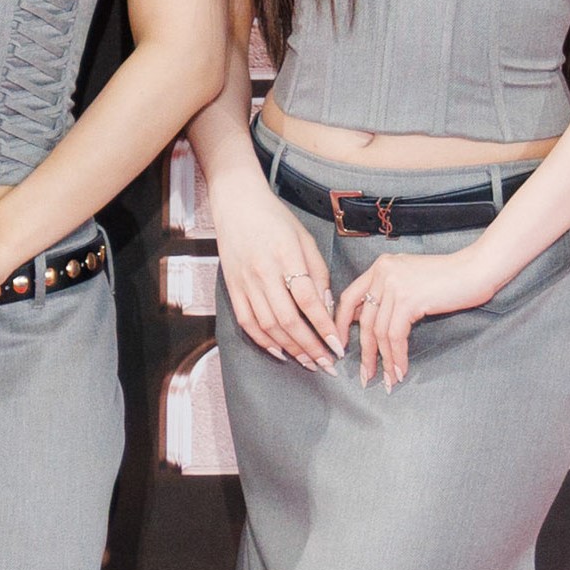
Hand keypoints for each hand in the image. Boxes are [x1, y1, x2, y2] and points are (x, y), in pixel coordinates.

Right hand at [212, 169, 341, 369]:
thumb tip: (325, 306)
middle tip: (327, 364)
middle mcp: (263, 272)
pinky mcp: (232, 287)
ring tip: (309, 362)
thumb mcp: (305, 238)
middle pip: (287, 319)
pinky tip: (279, 352)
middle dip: (309, 346)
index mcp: (286, 256)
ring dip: (290, 348)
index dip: (323, 326)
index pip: (307, 300)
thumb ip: (318, 272)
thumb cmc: (275, 219)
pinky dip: (263, 341)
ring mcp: (245, 281)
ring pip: (268, 325)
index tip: (337, 346)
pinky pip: (247, 321)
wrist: (236, 205)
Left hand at [330, 238, 503, 388]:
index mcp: (380, 267)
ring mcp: (394, 286)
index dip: (340, 323)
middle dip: (364, 350)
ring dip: (383, 360)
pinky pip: (396, 336)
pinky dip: (397, 356)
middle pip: (364, 320)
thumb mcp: (410, 278)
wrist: (478, 269)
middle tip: (365, 374)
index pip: (349, 297)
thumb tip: (365, 319)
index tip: (341, 345)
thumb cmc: (450, 277)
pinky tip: (401, 370)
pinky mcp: (409, 300)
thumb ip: (388, 292)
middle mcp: (382, 273)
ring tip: (387, 379)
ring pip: (379, 331)